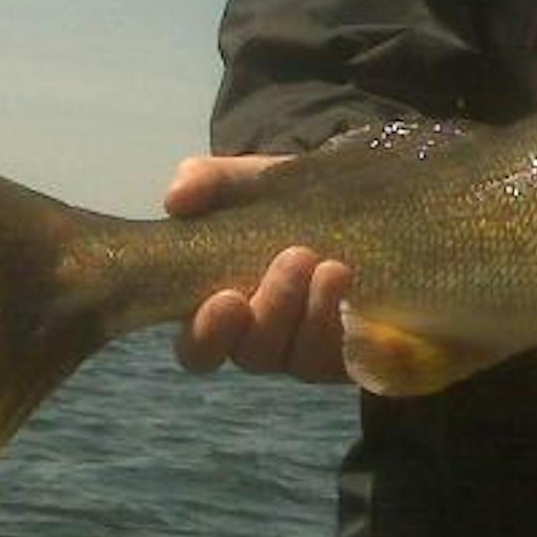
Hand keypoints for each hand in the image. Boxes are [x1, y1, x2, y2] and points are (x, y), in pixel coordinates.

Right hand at [164, 152, 351, 383]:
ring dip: (313, 310)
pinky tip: (354, 281)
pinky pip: (348, 353)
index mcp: (223, 306)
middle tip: (294, 257)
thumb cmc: (285, 198)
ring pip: (301, 354)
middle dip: (273, 309)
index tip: (227, 298)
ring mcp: (308, 345)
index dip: (208, 332)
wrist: (360, 197)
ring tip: (332, 265)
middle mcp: (262, 335)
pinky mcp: (353, 347)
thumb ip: (206, 182)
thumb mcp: (246, 181)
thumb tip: (176, 199)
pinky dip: (347, 317)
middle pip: (252, 353)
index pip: (199, 346)